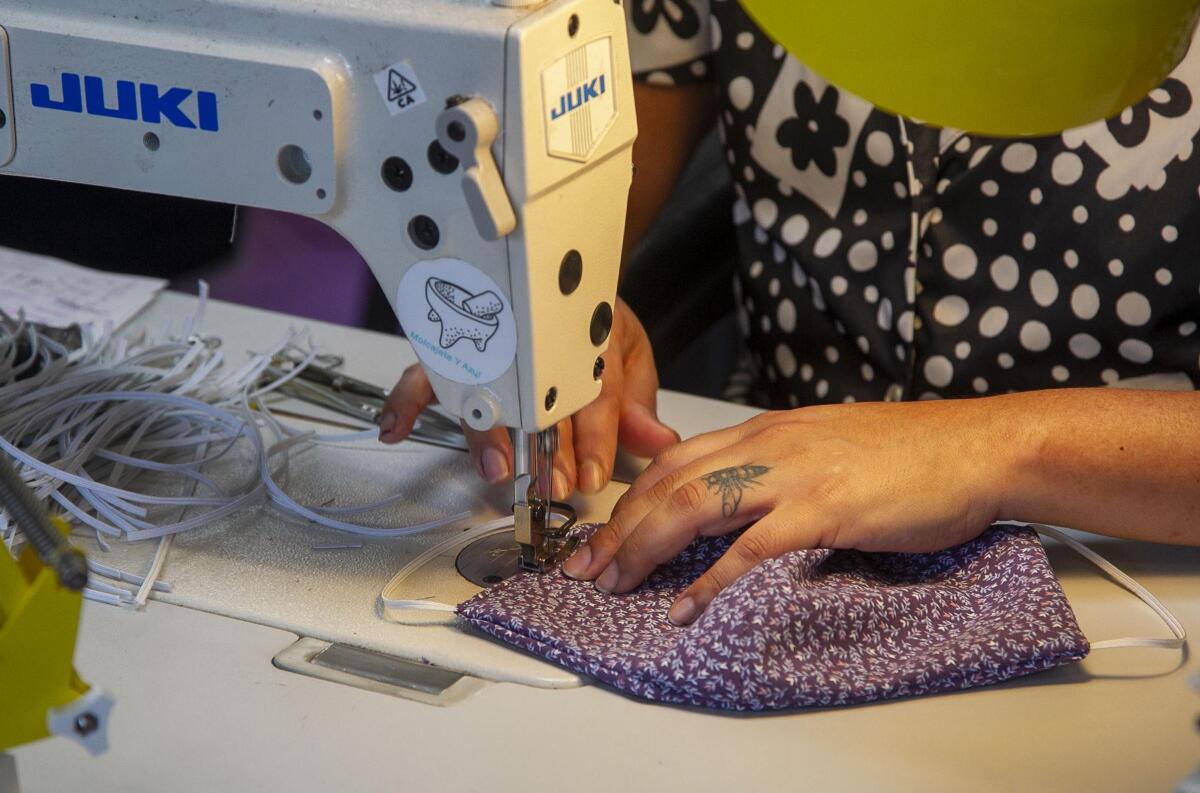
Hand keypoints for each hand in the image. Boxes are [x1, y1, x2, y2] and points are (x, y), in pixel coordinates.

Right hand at [378, 298, 678, 496]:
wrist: (562, 265)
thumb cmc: (591, 320)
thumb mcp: (628, 354)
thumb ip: (637, 403)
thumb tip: (659, 440)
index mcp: (584, 336)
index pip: (592, 391)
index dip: (594, 438)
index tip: (592, 475)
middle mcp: (534, 338)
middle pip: (536, 396)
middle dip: (544, 447)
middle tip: (549, 484)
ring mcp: (491, 341)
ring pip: (484, 386)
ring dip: (485, 431)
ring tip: (491, 466)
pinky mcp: (457, 347)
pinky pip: (422, 372)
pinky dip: (404, 401)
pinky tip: (393, 429)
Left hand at [562, 398, 1018, 624]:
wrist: (974, 447)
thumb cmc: (908, 452)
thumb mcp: (825, 444)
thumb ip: (776, 464)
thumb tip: (738, 500)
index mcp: (765, 430)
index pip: (674, 460)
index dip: (629, 497)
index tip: (603, 534)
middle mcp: (767, 445)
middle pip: (668, 482)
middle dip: (618, 527)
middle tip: (587, 567)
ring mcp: (793, 475)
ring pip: (692, 505)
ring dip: (644, 547)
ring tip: (616, 584)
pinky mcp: (823, 509)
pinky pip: (750, 547)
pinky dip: (709, 581)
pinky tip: (685, 606)